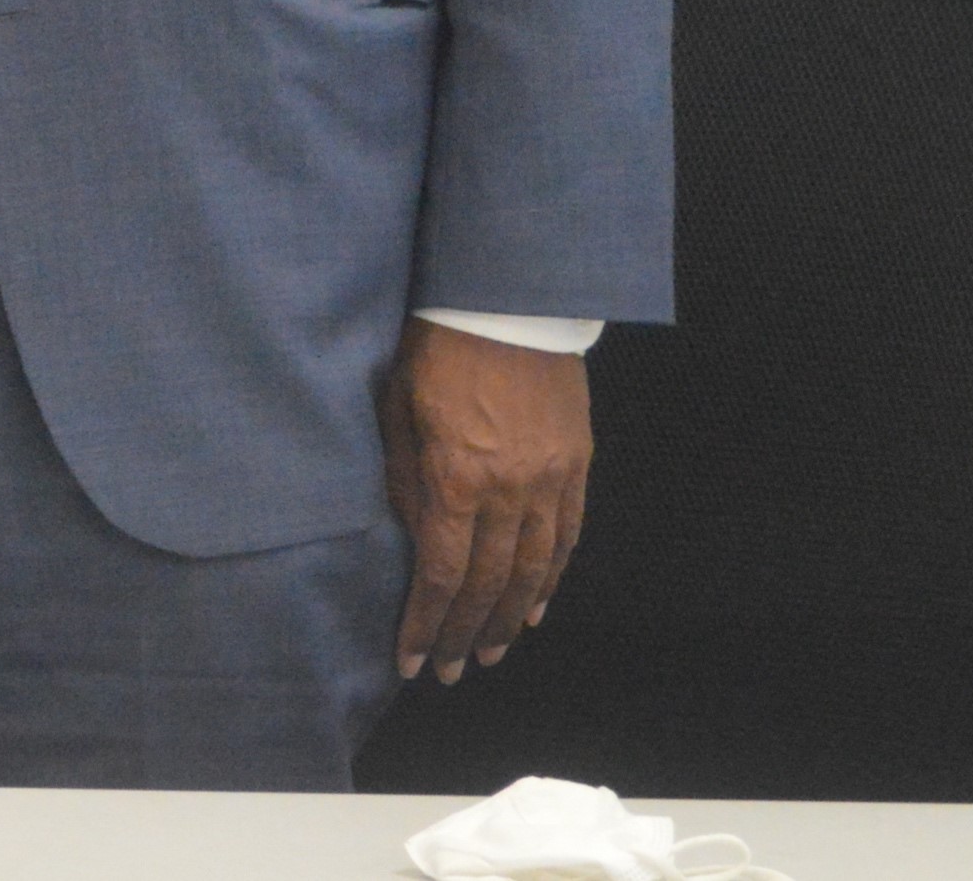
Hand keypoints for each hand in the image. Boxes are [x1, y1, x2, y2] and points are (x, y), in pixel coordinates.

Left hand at [382, 317, 591, 681]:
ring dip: (510, 618)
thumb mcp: (396, 408)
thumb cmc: (435, 348)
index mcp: (456, 476)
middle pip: (488, 583)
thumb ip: (404, 478)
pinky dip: (550, 578)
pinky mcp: (575, 464)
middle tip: (451, 671)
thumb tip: (408, 535)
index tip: (412, 660)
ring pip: (532, 570)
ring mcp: (549, 479)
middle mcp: (508, 489)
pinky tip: (534, 606)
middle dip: (465, 633)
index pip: (440, 573)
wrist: (506, 301)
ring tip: (489, 651)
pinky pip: (565, 536)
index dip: (426, 623)